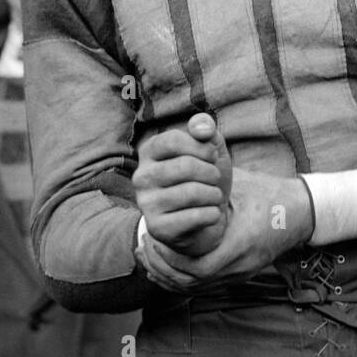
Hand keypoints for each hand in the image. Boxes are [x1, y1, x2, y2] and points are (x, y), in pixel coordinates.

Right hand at [133, 113, 231, 256]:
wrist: (203, 219)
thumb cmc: (204, 178)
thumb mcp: (208, 149)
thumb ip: (205, 129)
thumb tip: (203, 127)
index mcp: (149, 152)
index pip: (173, 140)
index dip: (202, 147)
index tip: (211, 156)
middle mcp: (141, 177)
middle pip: (185, 167)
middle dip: (211, 172)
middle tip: (215, 179)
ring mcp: (147, 204)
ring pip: (192, 193)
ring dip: (214, 194)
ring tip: (214, 196)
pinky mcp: (158, 228)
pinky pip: (195, 216)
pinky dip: (212, 214)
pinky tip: (210, 214)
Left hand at [139, 168, 313, 294]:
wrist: (302, 212)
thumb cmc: (269, 193)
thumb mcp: (240, 179)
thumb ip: (215, 164)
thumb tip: (192, 136)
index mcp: (241, 242)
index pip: (198, 266)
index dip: (171, 257)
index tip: (152, 238)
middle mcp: (240, 265)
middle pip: (191, 282)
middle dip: (164, 267)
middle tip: (145, 247)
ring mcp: (240, 273)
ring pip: (195, 286)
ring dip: (170, 274)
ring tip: (150, 257)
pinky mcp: (239, 274)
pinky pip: (203, 284)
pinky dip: (182, 277)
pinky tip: (167, 266)